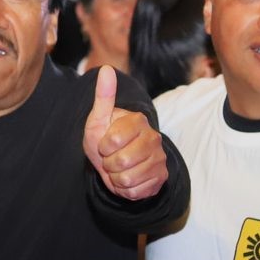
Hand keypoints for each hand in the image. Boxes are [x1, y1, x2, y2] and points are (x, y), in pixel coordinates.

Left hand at [82, 67, 167, 200]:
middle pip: (122, 161)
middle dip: (108, 164)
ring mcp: (160, 158)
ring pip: (128, 178)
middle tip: (110, 158)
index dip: (102, 146)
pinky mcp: (161, 178)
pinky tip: (128, 178)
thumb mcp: (98, 119)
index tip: (104, 143)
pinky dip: (126, 190)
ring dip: (116, 178)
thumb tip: (105, 68)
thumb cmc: (104, 138)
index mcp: (138, 121)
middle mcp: (153, 138)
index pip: (112, 141)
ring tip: (118, 168)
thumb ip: (104, 96)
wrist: (115, 163)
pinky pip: (137, 192)